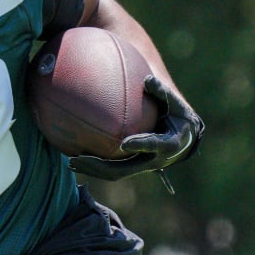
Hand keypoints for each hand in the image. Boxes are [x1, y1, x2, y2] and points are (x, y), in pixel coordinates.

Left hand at [70, 77, 204, 180]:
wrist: (184, 139)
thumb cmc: (178, 116)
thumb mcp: (176, 104)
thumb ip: (162, 93)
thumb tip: (146, 79)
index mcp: (168, 144)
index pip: (153, 145)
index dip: (140, 144)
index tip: (124, 143)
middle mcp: (153, 160)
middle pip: (124, 169)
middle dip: (101, 166)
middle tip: (78, 158)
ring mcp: (141, 166)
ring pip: (115, 174)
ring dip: (93, 170)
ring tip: (70, 163)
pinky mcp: (133, 167)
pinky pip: (112, 170)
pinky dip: (95, 167)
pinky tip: (75, 160)